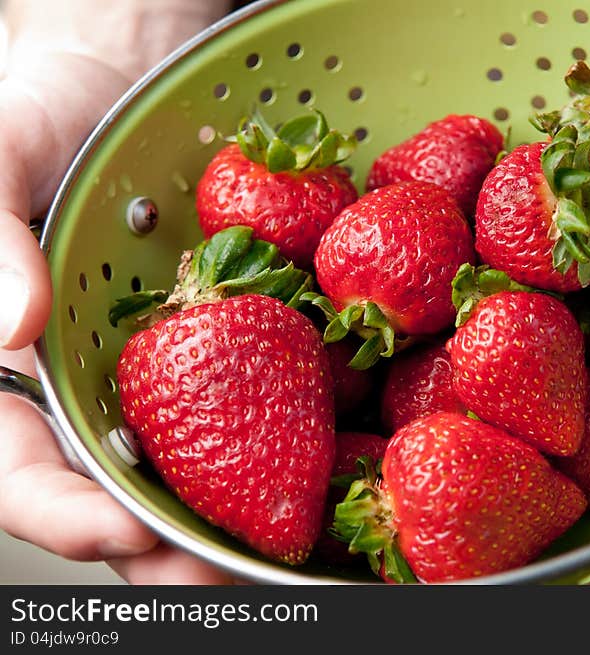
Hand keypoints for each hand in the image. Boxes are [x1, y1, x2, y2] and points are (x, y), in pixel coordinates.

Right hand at [0, 0, 234, 583]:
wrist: (125, 90)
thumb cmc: (42, 119)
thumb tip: (9, 329)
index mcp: (19, 369)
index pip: (22, 467)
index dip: (66, 513)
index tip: (124, 533)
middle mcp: (93, 387)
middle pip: (114, 495)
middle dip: (163, 550)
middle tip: (217, 577)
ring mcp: (165, 376)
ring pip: (187, 471)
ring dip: (228, 522)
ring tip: (275, 557)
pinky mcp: (230, 351)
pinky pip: (250, 407)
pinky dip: (279, 449)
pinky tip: (314, 475)